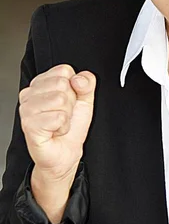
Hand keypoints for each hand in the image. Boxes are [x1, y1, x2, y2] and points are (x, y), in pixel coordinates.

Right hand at [19, 64, 95, 181]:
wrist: (65, 153)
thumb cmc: (71, 127)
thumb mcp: (85, 100)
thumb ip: (87, 83)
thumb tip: (79, 78)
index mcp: (41, 83)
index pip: (64, 70)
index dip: (74, 88)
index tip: (69, 102)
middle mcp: (30, 93)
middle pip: (63, 84)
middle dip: (71, 102)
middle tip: (64, 114)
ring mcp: (27, 108)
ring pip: (61, 99)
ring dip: (67, 115)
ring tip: (59, 123)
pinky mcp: (29, 124)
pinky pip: (58, 116)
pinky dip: (63, 126)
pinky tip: (55, 131)